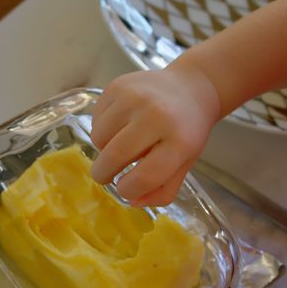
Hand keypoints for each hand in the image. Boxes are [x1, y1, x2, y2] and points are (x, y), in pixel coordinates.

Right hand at [89, 62, 220, 205]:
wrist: (191, 87)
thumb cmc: (187, 130)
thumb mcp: (185, 162)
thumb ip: (163, 189)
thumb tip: (132, 201)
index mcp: (180, 141)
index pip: (145, 176)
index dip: (128, 190)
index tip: (124, 189)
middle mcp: (156, 115)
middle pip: (114, 156)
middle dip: (104, 174)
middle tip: (106, 176)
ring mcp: (134, 97)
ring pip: (99, 138)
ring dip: (103, 149)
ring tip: (118, 145)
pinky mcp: (118, 86)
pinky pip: (96, 119)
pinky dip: (102, 129)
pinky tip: (119, 126)